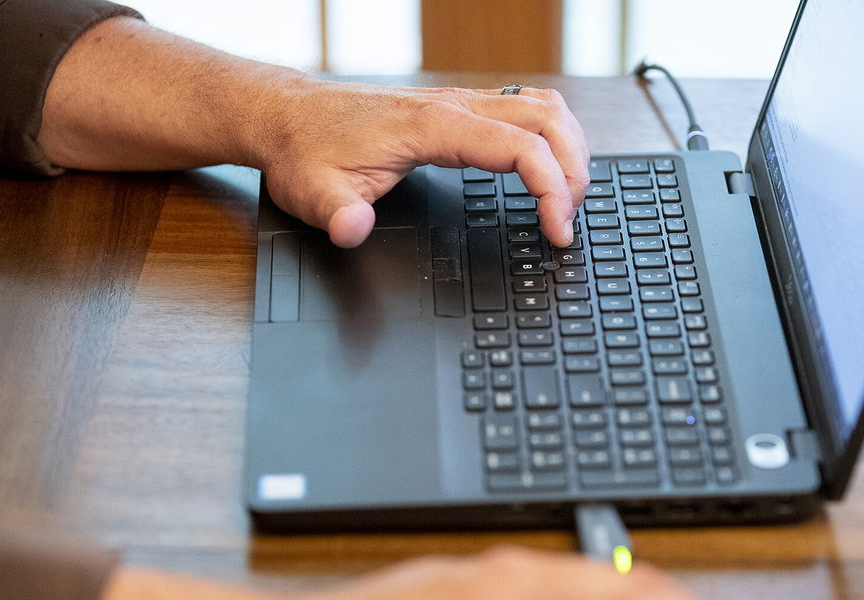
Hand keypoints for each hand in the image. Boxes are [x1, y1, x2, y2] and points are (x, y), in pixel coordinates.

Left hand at [38, 18, 587, 248]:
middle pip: (547, 118)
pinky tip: (546, 168)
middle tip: (570, 221)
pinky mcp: (456, 110)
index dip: (551, 188)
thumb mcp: (312, 193)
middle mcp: (453, 106)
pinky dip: (550, 137)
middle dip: (575, 170)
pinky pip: (523, 109)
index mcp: (431, 126)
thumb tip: (352, 230)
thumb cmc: (306, 153)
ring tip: (572, 197)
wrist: (288, 117)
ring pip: (542, 106)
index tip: (557, 230)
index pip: (518, 146)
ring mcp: (458, 104)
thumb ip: (336, 215)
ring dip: (570, 147)